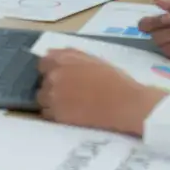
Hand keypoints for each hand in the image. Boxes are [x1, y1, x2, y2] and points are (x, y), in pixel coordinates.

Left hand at [35, 49, 165, 136]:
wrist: (127, 105)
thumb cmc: (115, 81)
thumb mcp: (92, 60)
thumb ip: (69, 55)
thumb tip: (49, 53)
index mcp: (61, 60)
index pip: (43, 64)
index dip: (51, 71)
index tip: (61, 78)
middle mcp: (53, 76)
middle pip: (42, 83)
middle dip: (52, 87)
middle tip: (69, 94)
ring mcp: (53, 97)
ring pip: (42, 100)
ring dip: (51, 102)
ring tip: (70, 107)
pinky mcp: (57, 116)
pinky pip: (47, 115)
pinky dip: (55, 116)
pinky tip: (70, 116)